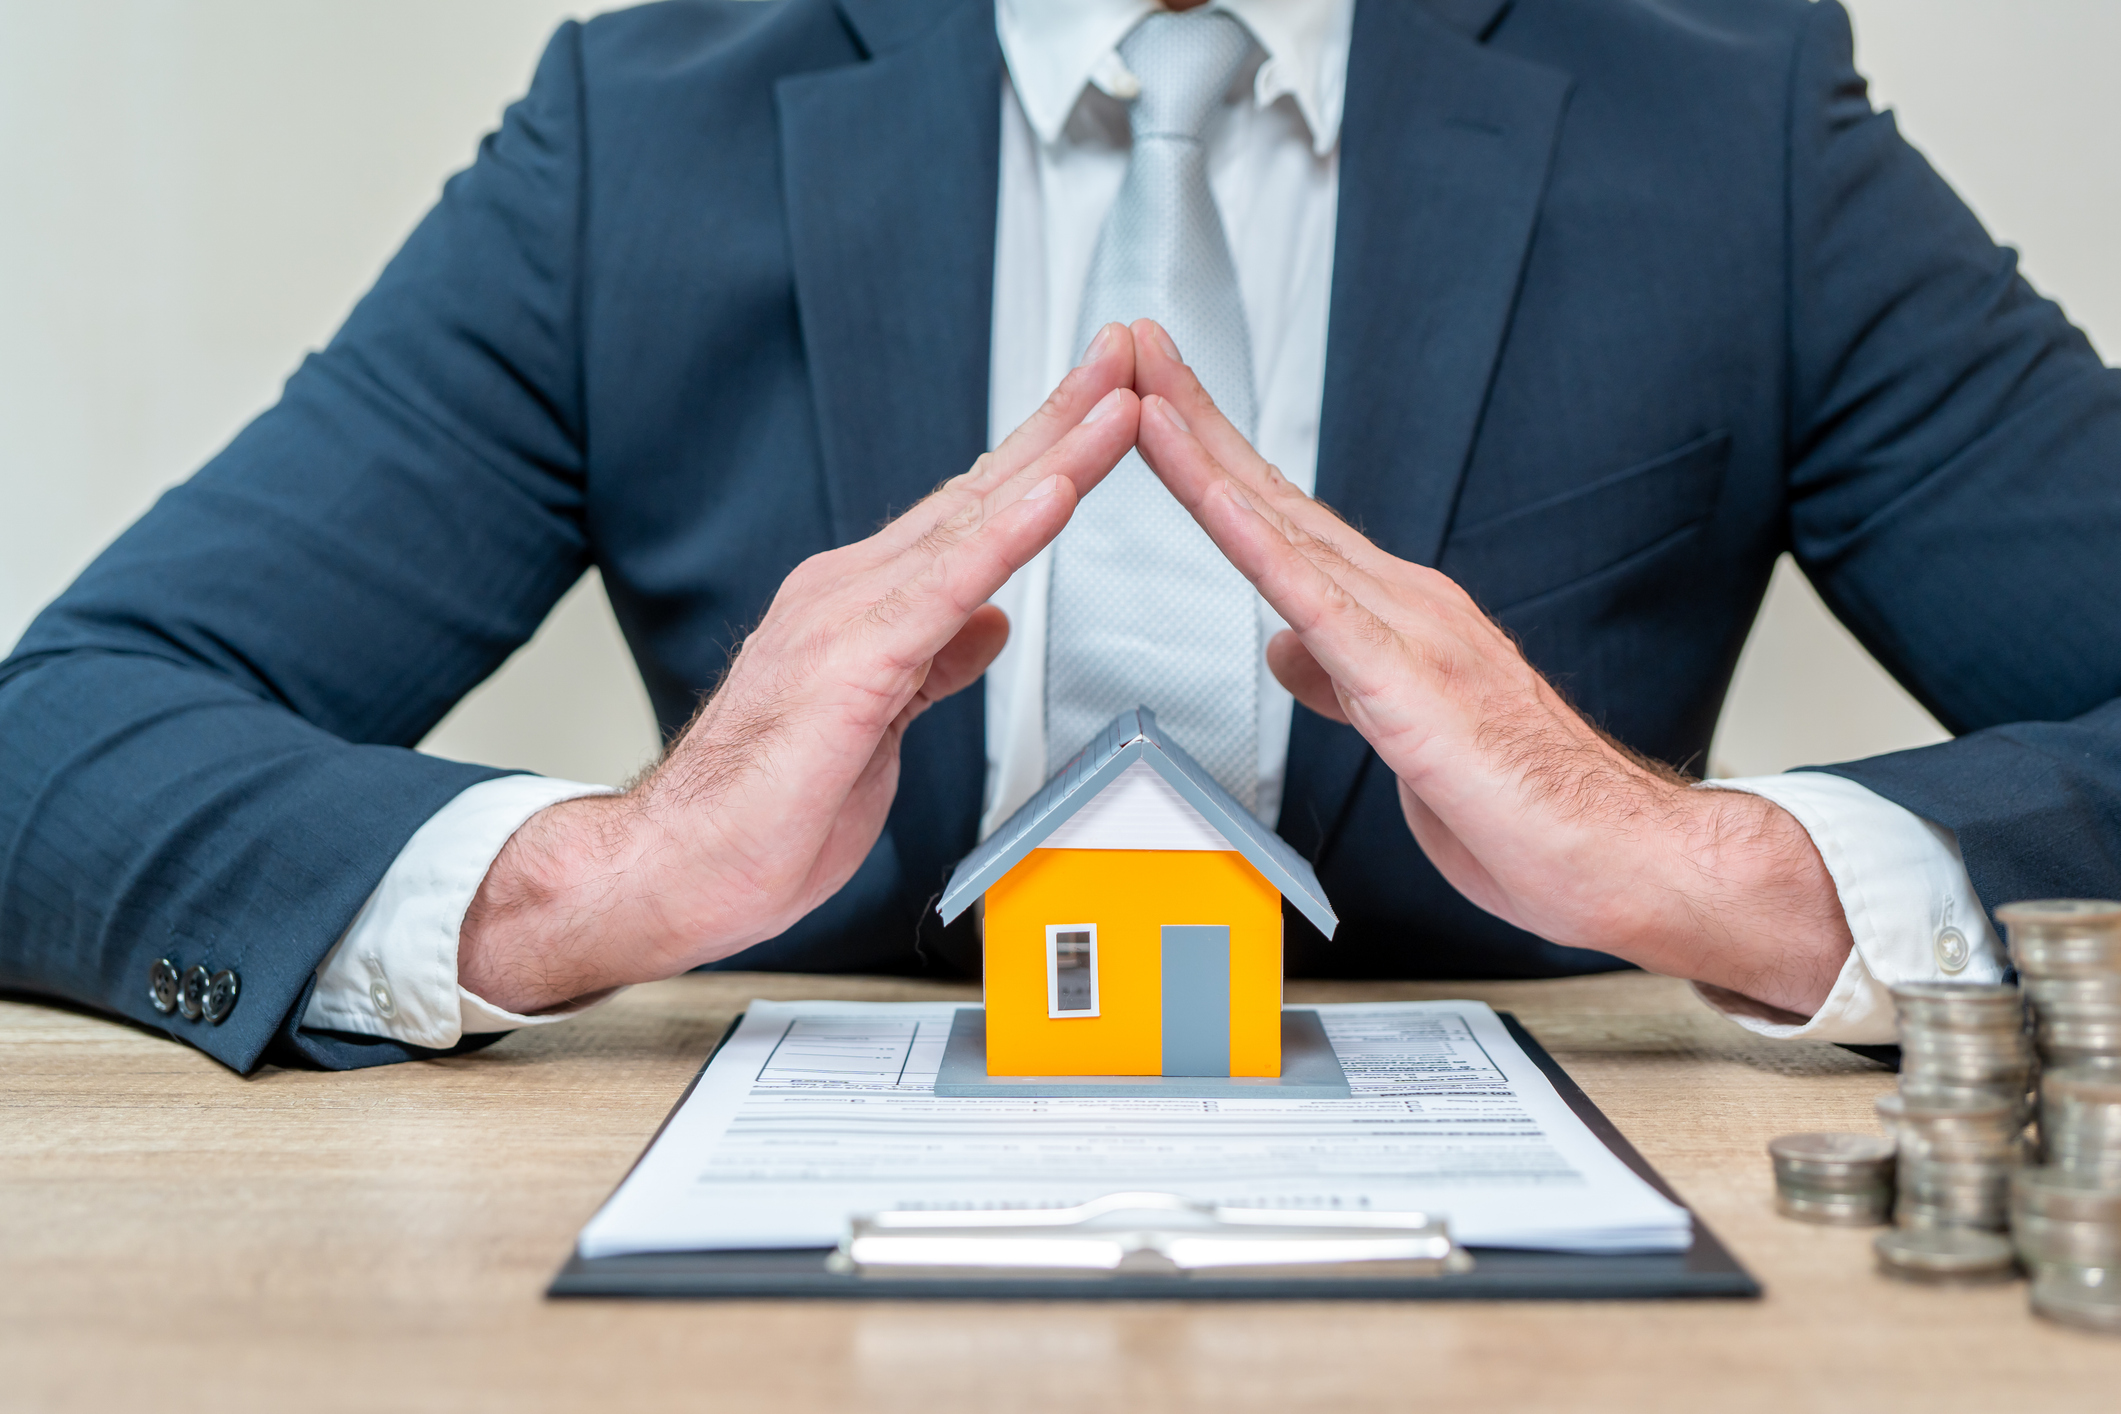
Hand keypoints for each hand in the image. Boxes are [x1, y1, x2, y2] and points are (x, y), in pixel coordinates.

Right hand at [458, 326, 1142, 1012]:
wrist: (675, 868)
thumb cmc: (760, 814)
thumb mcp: (879, 728)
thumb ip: (932, 664)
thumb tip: (986, 624)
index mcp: (862, 606)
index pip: (973, 516)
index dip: (1045, 457)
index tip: (1104, 407)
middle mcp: (853, 592)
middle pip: (981, 491)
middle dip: (1062, 419)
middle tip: (1127, 354)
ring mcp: (849, 618)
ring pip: (974, 520)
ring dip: (1055, 455)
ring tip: (1119, 401)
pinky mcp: (854, 663)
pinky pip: (947, 587)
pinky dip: (1007, 535)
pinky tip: (1054, 493)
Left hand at [1126, 320, 1851, 1017]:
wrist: (1608, 853)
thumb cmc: (1521, 805)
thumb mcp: (1400, 732)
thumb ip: (1342, 679)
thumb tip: (1287, 648)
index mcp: (1389, 614)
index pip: (1279, 521)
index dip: (1210, 459)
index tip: (1155, 403)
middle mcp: (1397, 601)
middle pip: (1271, 496)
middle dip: (1194, 418)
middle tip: (1134, 347)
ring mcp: (1404, 630)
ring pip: (1283, 528)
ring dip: (1206, 458)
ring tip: (1146, 395)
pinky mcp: (1405, 681)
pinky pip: (1317, 601)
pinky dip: (1259, 544)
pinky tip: (1216, 499)